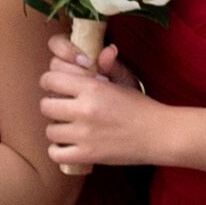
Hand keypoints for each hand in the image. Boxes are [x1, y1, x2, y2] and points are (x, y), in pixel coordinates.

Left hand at [37, 36, 153, 168]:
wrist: (160, 134)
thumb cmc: (141, 107)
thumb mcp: (124, 82)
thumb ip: (108, 66)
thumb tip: (105, 49)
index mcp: (92, 87)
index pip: (50, 79)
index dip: (51, 82)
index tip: (58, 88)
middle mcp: (85, 109)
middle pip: (45, 105)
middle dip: (53, 105)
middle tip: (64, 109)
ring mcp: (84, 134)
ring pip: (49, 130)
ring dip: (57, 129)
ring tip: (69, 128)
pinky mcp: (87, 155)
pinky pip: (55, 153)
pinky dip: (59, 150)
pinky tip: (69, 145)